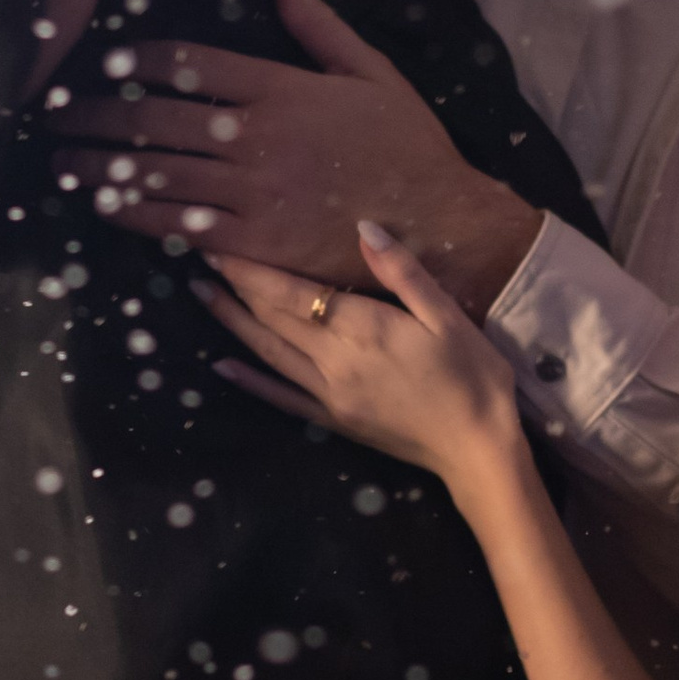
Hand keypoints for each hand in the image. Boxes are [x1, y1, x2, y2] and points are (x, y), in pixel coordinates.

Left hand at [48, 0, 544, 307]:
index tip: (108, 60)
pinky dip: (138, 214)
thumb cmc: (407, 145)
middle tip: (54, 115)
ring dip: (103, 168)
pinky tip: (106, 206)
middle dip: (98, 117)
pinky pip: (181, 224)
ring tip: (63, 163)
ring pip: (159, 174)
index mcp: (282, 88)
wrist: (439, 224)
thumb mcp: (372, 72)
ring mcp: (252, 192)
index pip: (192, 65)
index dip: (141, 60)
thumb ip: (318, 24)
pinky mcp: (255, 243)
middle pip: (158, 121)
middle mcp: (257, 136)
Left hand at [203, 224, 526, 493]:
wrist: (478, 451)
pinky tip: (221, 366)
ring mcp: (328, 394)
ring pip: (269, 351)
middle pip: (273, 317)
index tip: (220, 244)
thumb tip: (363, 228)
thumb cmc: (473, 377)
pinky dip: (249, 380)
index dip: (252, 269)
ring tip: (202, 293)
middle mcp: (334, 361)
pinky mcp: (332, 419)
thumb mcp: (448, 316)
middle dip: (235, 285)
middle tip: (200, 255)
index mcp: (363, 329)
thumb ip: (402, 272)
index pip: (292, 292)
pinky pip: (281, 396)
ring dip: (232, 321)